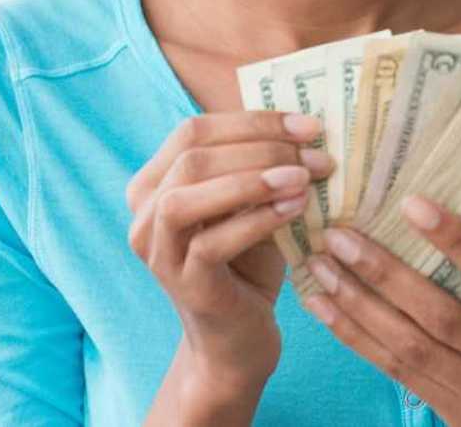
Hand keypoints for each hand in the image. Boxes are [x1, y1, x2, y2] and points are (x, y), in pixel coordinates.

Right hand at [126, 111, 332, 386]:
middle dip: (260, 147)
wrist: (239, 338)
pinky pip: (210, 243)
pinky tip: (295, 209)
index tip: (309, 125)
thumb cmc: (249, 261)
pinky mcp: (183, 285)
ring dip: (250, 180)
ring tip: (302, 178)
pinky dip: (256, 220)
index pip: (193, 131)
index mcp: (155, 183)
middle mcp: (144, 215)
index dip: (252, 121)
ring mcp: (159, 252)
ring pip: (186, 197)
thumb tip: (305, 122)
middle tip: (316, 154)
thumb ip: (260, 164)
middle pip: (192, 157)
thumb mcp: (252, 203)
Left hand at [300, 195, 460, 426]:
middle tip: (341, 236)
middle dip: (385, 274)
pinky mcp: (455, 419)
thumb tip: (437, 216)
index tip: (412, 204)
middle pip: (442, 318)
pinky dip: (357, 337)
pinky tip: (327, 309)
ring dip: (358, 305)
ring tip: (322, 268)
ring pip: (410, 348)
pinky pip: (397, 373)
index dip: (458, 243)